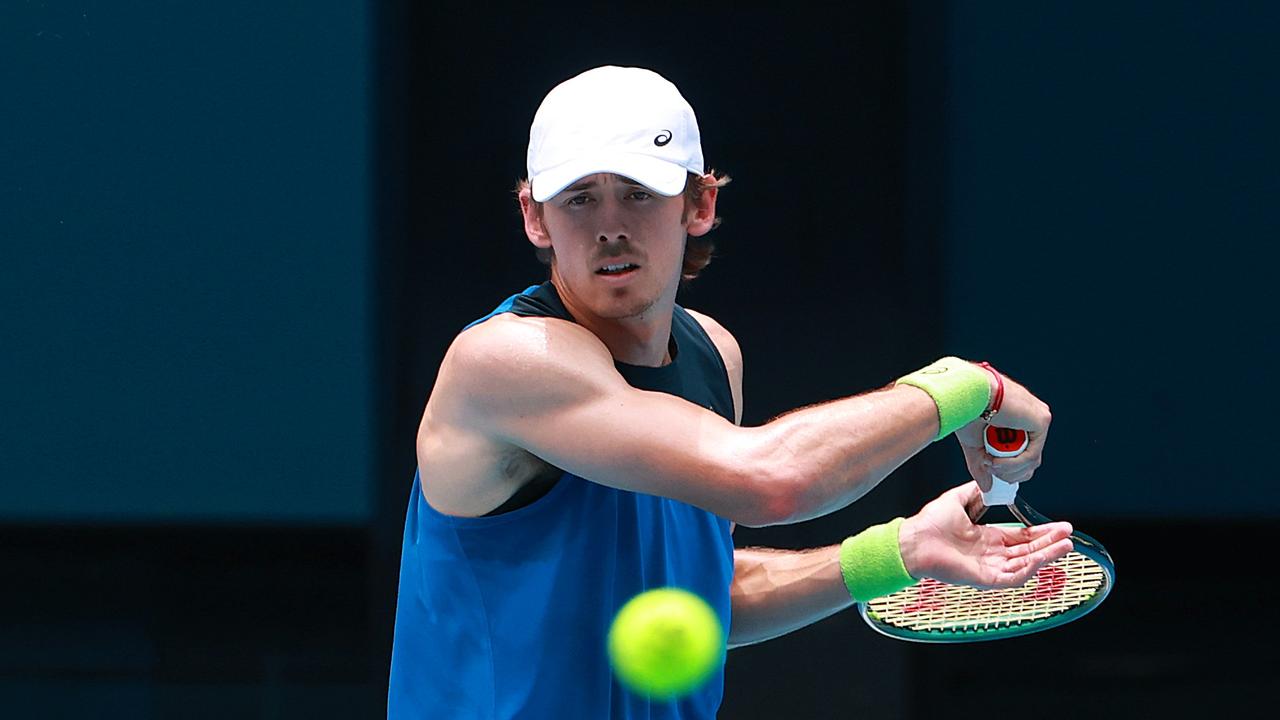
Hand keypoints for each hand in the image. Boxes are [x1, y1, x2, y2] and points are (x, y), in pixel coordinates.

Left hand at [898, 482, 1072, 588]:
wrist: (912, 540)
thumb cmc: (928, 523)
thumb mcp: (957, 499)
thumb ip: (976, 492)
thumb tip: (991, 482)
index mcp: (987, 538)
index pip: (1022, 537)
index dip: (1041, 532)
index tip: (1060, 525)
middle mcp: (991, 554)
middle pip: (1029, 551)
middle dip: (1050, 543)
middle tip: (1070, 534)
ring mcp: (989, 568)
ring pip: (1026, 565)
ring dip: (1046, 556)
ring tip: (1066, 545)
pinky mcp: (984, 579)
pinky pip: (1012, 578)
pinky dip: (1029, 569)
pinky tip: (1042, 559)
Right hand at [954, 366, 1050, 490]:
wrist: (966, 394)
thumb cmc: (966, 410)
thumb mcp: (975, 445)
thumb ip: (983, 466)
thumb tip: (987, 487)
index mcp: (1017, 418)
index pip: (1024, 453)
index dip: (1009, 468)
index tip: (992, 470)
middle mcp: (1032, 417)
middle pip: (1030, 460)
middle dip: (1010, 472)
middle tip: (991, 468)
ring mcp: (1039, 418)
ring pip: (1032, 460)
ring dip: (1009, 469)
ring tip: (991, 462)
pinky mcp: (1041, 421)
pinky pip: (1033, 454)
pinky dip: (1014, 463)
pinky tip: (997, 460)